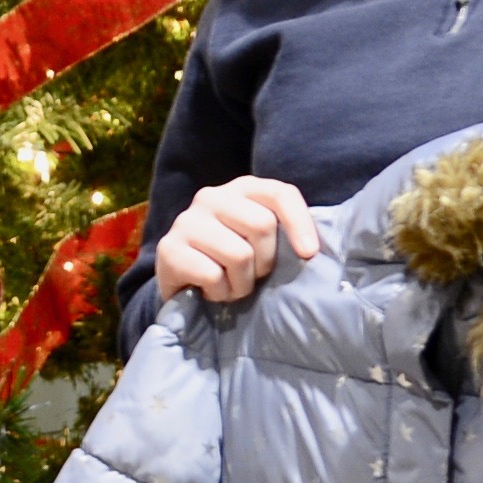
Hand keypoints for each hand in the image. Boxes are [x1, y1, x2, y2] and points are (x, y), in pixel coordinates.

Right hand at [150, 175, 322, 305]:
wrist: (182, 284)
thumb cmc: (231, 262)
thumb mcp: (259, 240)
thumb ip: (281, 232)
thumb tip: (312, 250)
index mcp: (241, 189)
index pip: (280, 193)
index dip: (299, 223)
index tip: (309, 254)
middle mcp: (212, 196)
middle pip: (262, 225)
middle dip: (265, 262)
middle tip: (253, 276)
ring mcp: (187, 221)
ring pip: (239, 255)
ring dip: (242, 284)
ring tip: (230, 286)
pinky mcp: (169, 248)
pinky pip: (213, 275)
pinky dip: (220, 293)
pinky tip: (210, 291)